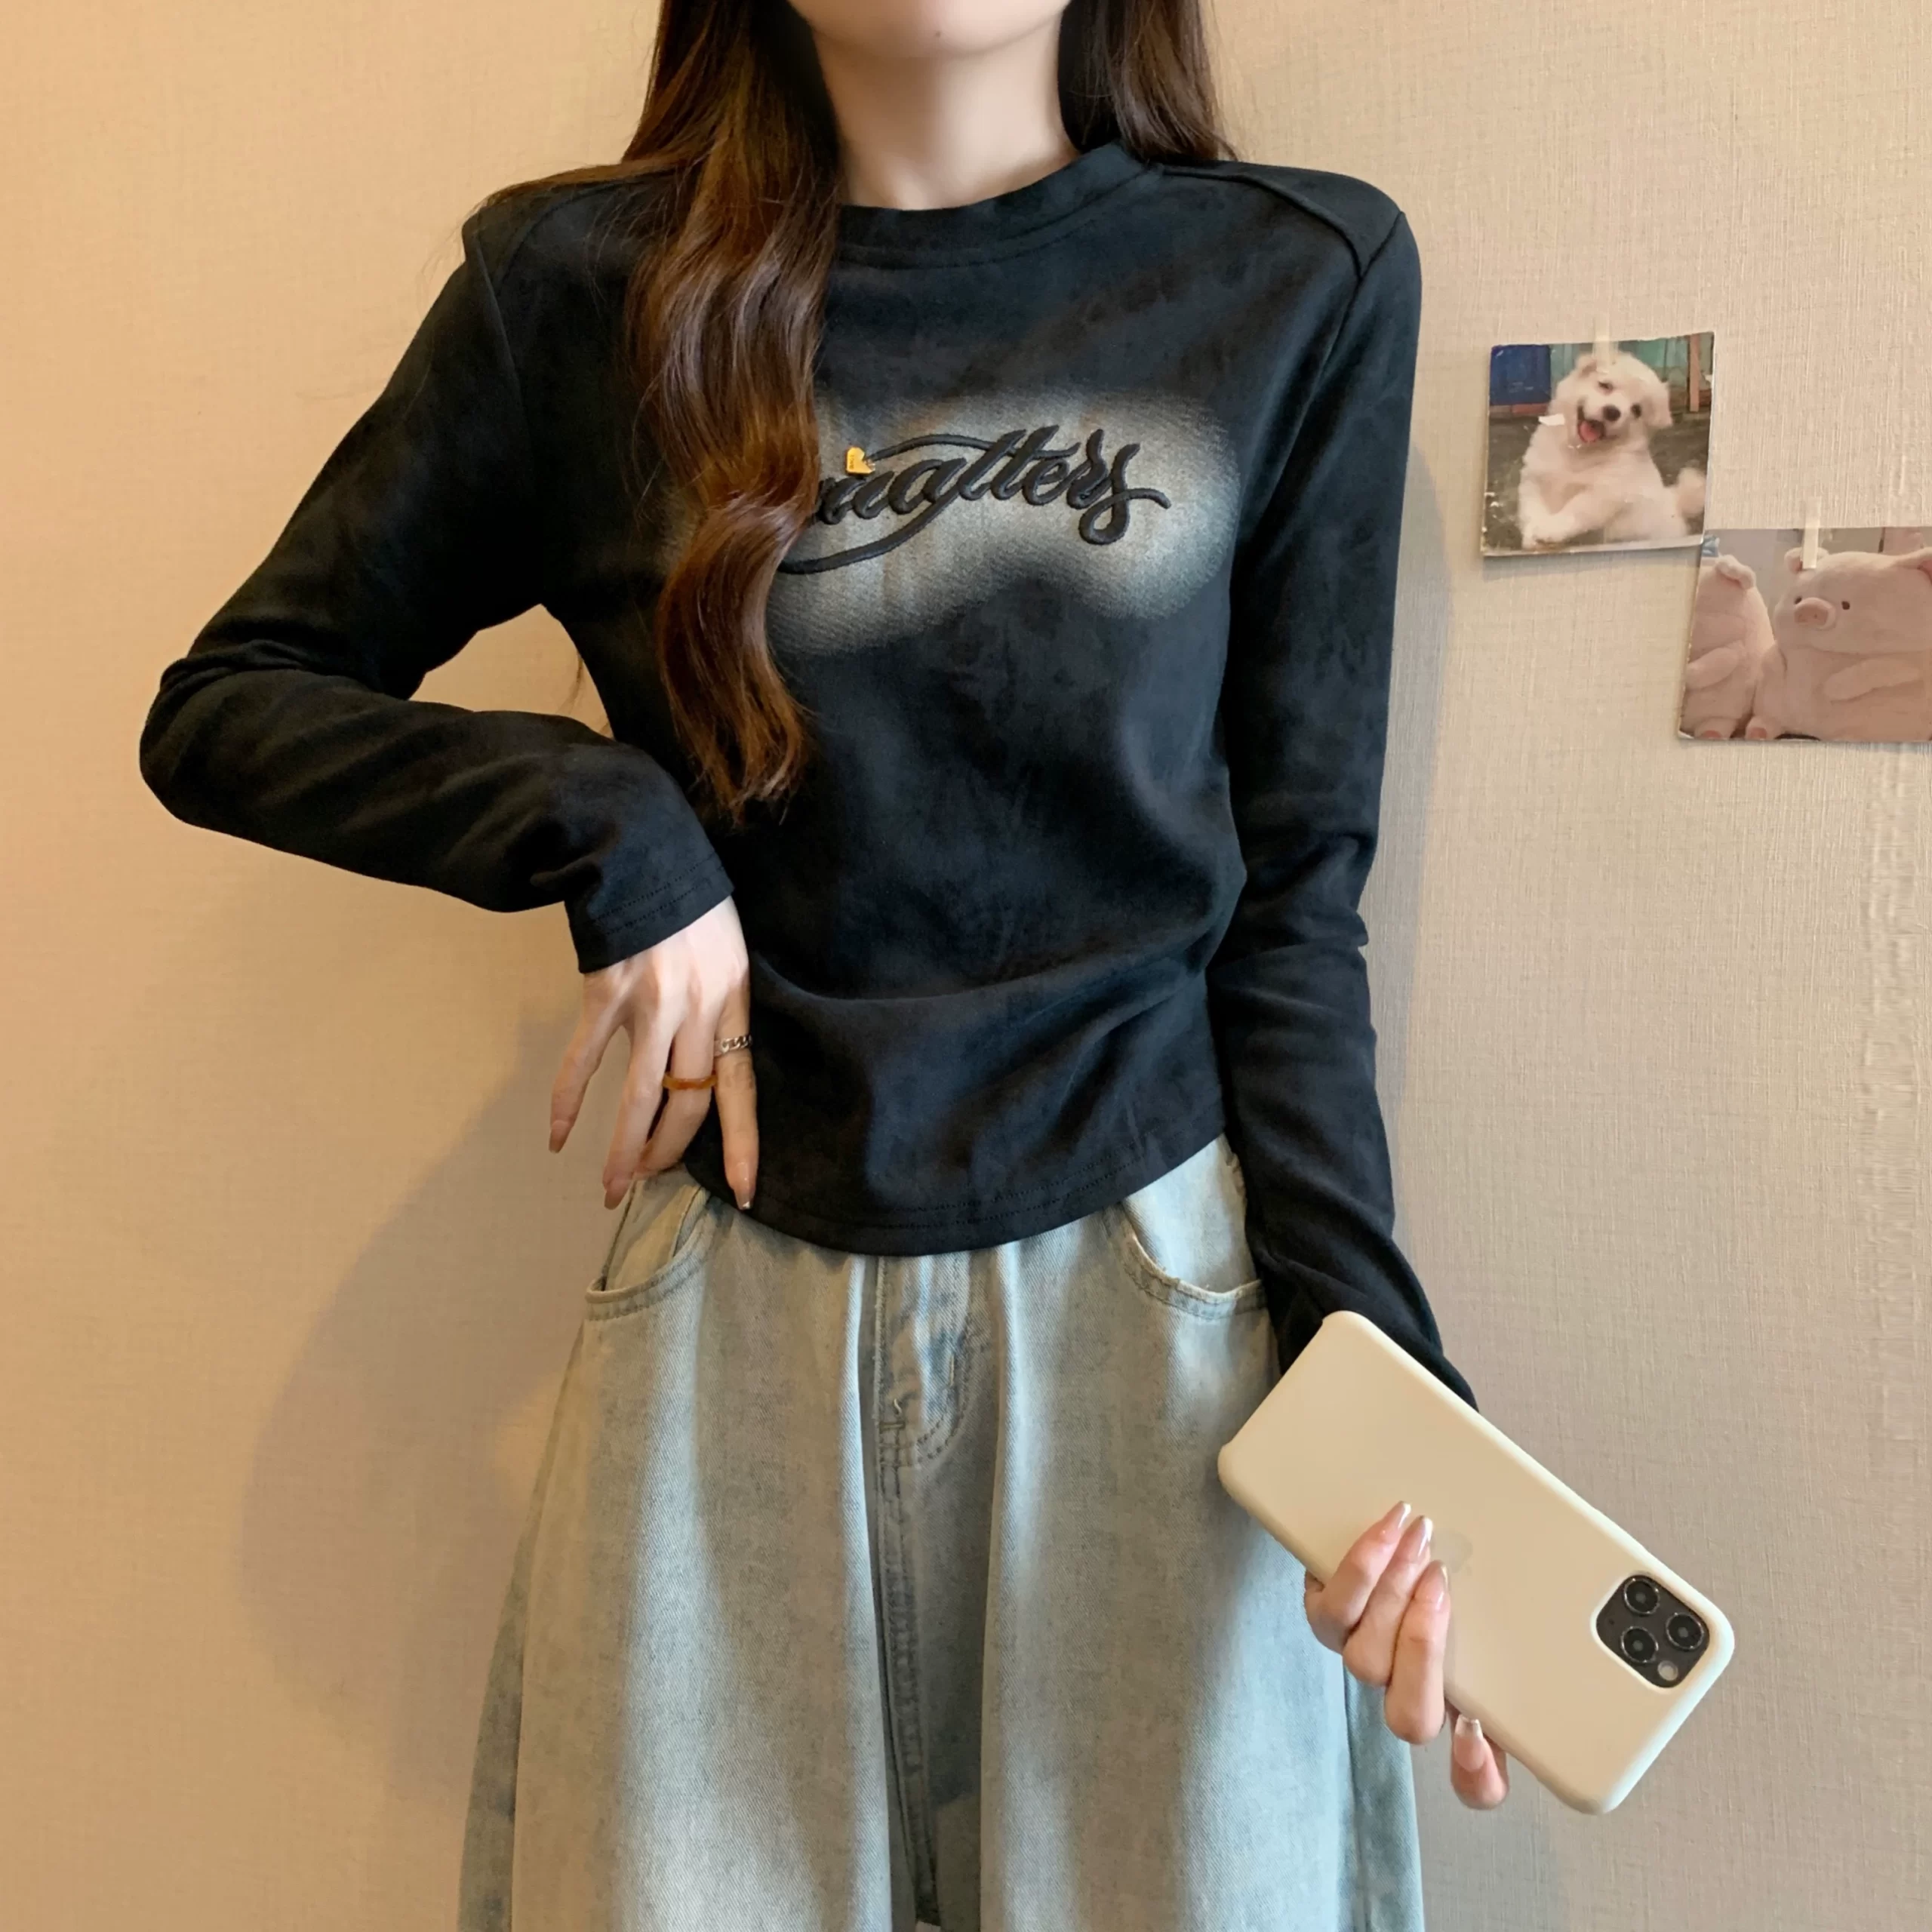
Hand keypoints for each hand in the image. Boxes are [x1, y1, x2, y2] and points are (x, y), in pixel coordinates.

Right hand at [547, 896, 758, 1212]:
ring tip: (612, 1185)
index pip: (741, 1086)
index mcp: (732, 1000)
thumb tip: (702, 1061)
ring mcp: (651, 1004)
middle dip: (668, 1152)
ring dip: (625, 1148)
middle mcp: (697, 1009)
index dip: (742, 1142)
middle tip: (648, 1182)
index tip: (744, 1190)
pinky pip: (586, 1060)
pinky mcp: (606, 994)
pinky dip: (569, 1100)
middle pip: (689, 1101)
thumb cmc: (690, 904)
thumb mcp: (726, 954)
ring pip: (641, 1095)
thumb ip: (718, 1008)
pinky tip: (559, 1136)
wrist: (643, 852)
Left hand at [1302, 1500, 1510, 1809]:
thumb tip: (1581, 1660)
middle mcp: (1409, 1694)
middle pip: (1408, 1715)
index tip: (1478, 1730)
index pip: (1477, 1782)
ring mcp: (1364, 1658)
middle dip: (1424, 1646)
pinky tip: (1387, 1531)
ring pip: (1363, 1659)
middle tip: (1442, 1583)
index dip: (1477, 1773)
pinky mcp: (1328, 1619)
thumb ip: (1531, 1644)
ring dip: (1390, 1593)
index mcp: (1462, 1708)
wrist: (1389, 1535)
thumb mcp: (1502, 1616)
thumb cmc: (1457, 1580)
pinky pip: (1328, 1612)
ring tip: (1418, 1540)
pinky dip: (1357, 1569)